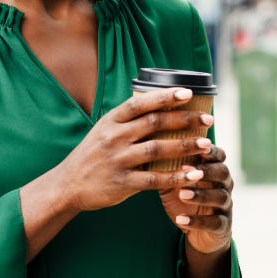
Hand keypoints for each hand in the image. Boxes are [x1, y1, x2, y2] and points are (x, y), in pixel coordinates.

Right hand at [55, 87, 214, 212]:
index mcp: (111, 120)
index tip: (188, 92)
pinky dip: (176, 177)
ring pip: (158, 149)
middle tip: (208, 119)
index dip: (165, 96)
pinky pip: (154, 180)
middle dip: (185, 119)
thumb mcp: (104, 129)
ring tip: (207, 144)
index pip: (140, 103)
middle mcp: (114, 137)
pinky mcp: (122, 183)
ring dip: (185, 146)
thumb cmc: (94, 154)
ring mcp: (118, 160)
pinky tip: (194, 174)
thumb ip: (129, 119)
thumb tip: (162, 101)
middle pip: (154, 123)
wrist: (67, 185)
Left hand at [160, 146, 233, 255]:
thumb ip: (168, 167)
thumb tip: (149, 147)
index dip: (210, 151)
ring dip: (201, 194)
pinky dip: (198, 222)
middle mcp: (225, 186)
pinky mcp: (223, 226)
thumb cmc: (184, 200)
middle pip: (223, 173)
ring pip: (220, 197)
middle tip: (186, 169)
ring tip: (182, 194)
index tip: (198, 146)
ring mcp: (225, 206)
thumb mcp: (174, 182)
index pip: (219, 156)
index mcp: (215, 171)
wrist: (196, 232)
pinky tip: (180, 220)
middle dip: (206, 170)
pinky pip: (214, 223)